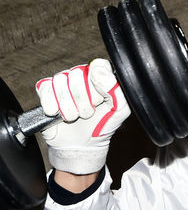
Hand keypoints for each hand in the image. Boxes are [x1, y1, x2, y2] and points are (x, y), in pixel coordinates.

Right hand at [36, 58, 129, 173]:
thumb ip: (115, 88)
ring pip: (60, 82)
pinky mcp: (46, 91)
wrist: (82, 144)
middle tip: (89, 113)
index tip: (101, 100)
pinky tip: (58, 114)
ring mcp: (63, 81)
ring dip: (69, 107)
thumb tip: (97, 70)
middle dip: (84, 101)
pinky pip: (45, 89)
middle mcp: (81, 74)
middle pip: (77, 74)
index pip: (98, 65)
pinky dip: (52, 106)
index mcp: (101, 75)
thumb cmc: (103, 124)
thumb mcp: (120, 109)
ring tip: (76, 116)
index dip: (98, 84)